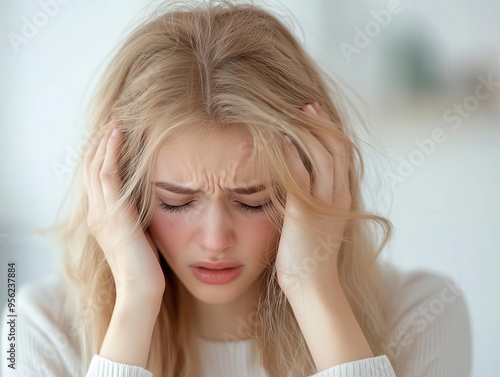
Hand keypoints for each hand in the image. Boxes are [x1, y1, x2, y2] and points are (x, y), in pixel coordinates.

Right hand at [83, 121, 164, 299]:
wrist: (140, 286)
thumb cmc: (143, 264)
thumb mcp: (136, 232)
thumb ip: (133, 213)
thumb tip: (143, 199)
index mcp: (100, 216)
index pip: (94, 178)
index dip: (100, 155)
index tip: (111, 137)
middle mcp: (96, 211)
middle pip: (90, 167)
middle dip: (100, 143)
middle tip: (111, 123)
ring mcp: (101, 211)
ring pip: (96, 166)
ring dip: (105, 141)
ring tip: (115, 123)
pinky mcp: (112, 211)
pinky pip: (107, 173)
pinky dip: (111, 151)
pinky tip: (118, 136)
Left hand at [275, 103, 350, 295]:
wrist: (313, 286)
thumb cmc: (310, 257)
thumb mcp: (318, 223)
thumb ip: (314, 200)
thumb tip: (300, 183)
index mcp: (342, 197)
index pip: (343, 155)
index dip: (332, 132)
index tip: (317, 114)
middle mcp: (338, 196)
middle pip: (337, 148)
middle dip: (323, 123)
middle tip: (307, 105)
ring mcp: (324, 204)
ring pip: (323, 157)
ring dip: (309, 132)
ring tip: (295, 113)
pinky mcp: (305, 213)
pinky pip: (300, 177)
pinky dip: (290, 156)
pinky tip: (278, 141)